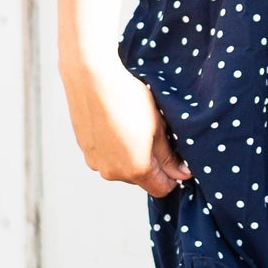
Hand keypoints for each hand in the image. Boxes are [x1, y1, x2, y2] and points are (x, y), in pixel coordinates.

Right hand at [62, 58, 192, 197]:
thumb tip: (182, 175)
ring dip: (130, 156)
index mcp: (136, 169)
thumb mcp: (159, 127)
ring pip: (122, 169)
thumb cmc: (128, 98)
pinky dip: (114, 148)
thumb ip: (170, 157)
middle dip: (151, 164)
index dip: (172, 176)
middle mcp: (113, 173)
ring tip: (132, 127)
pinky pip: (106, 157)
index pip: (162, 189)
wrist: (91, 78)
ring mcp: (96, 163)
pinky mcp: (85, 151)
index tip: (175, 158)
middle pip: (141, 180)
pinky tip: (116, 124)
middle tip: (153, 135)